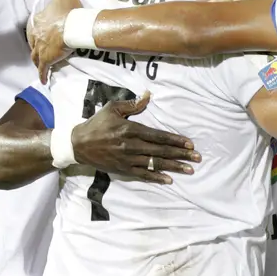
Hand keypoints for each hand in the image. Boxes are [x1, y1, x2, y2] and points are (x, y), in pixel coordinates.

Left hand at [28, 0, 81, 83]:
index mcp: (38, 20)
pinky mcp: (47, 59)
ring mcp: (40, 48)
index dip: (37, 29)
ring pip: (35, 56)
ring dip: (37, 60)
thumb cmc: (68, 11)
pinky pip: (43, 69)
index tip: (41, 31)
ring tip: (40, 63)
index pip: (34, 25)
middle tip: (39, 49)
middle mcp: (36, 35)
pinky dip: (42, 75)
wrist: (73, 26)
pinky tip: (44, 80)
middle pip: (32, 42)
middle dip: (35, 46)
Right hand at [72, 93, 199, 183]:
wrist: (79, 144)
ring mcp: (127, 160)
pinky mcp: (123, 169)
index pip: (158, 136)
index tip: (190, 144)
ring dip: (173, 167)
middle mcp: (131, 146)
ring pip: (154, 164)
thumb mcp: (113, 108)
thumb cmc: (97, 123)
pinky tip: (168, 180)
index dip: (175, 140)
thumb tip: (148, 95)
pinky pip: (142, 175)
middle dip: (180, 155)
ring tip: (189, 170)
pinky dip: (156, 178)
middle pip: (160, 151)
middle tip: (197, 158)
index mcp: (130, 129)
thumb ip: (132, 104)